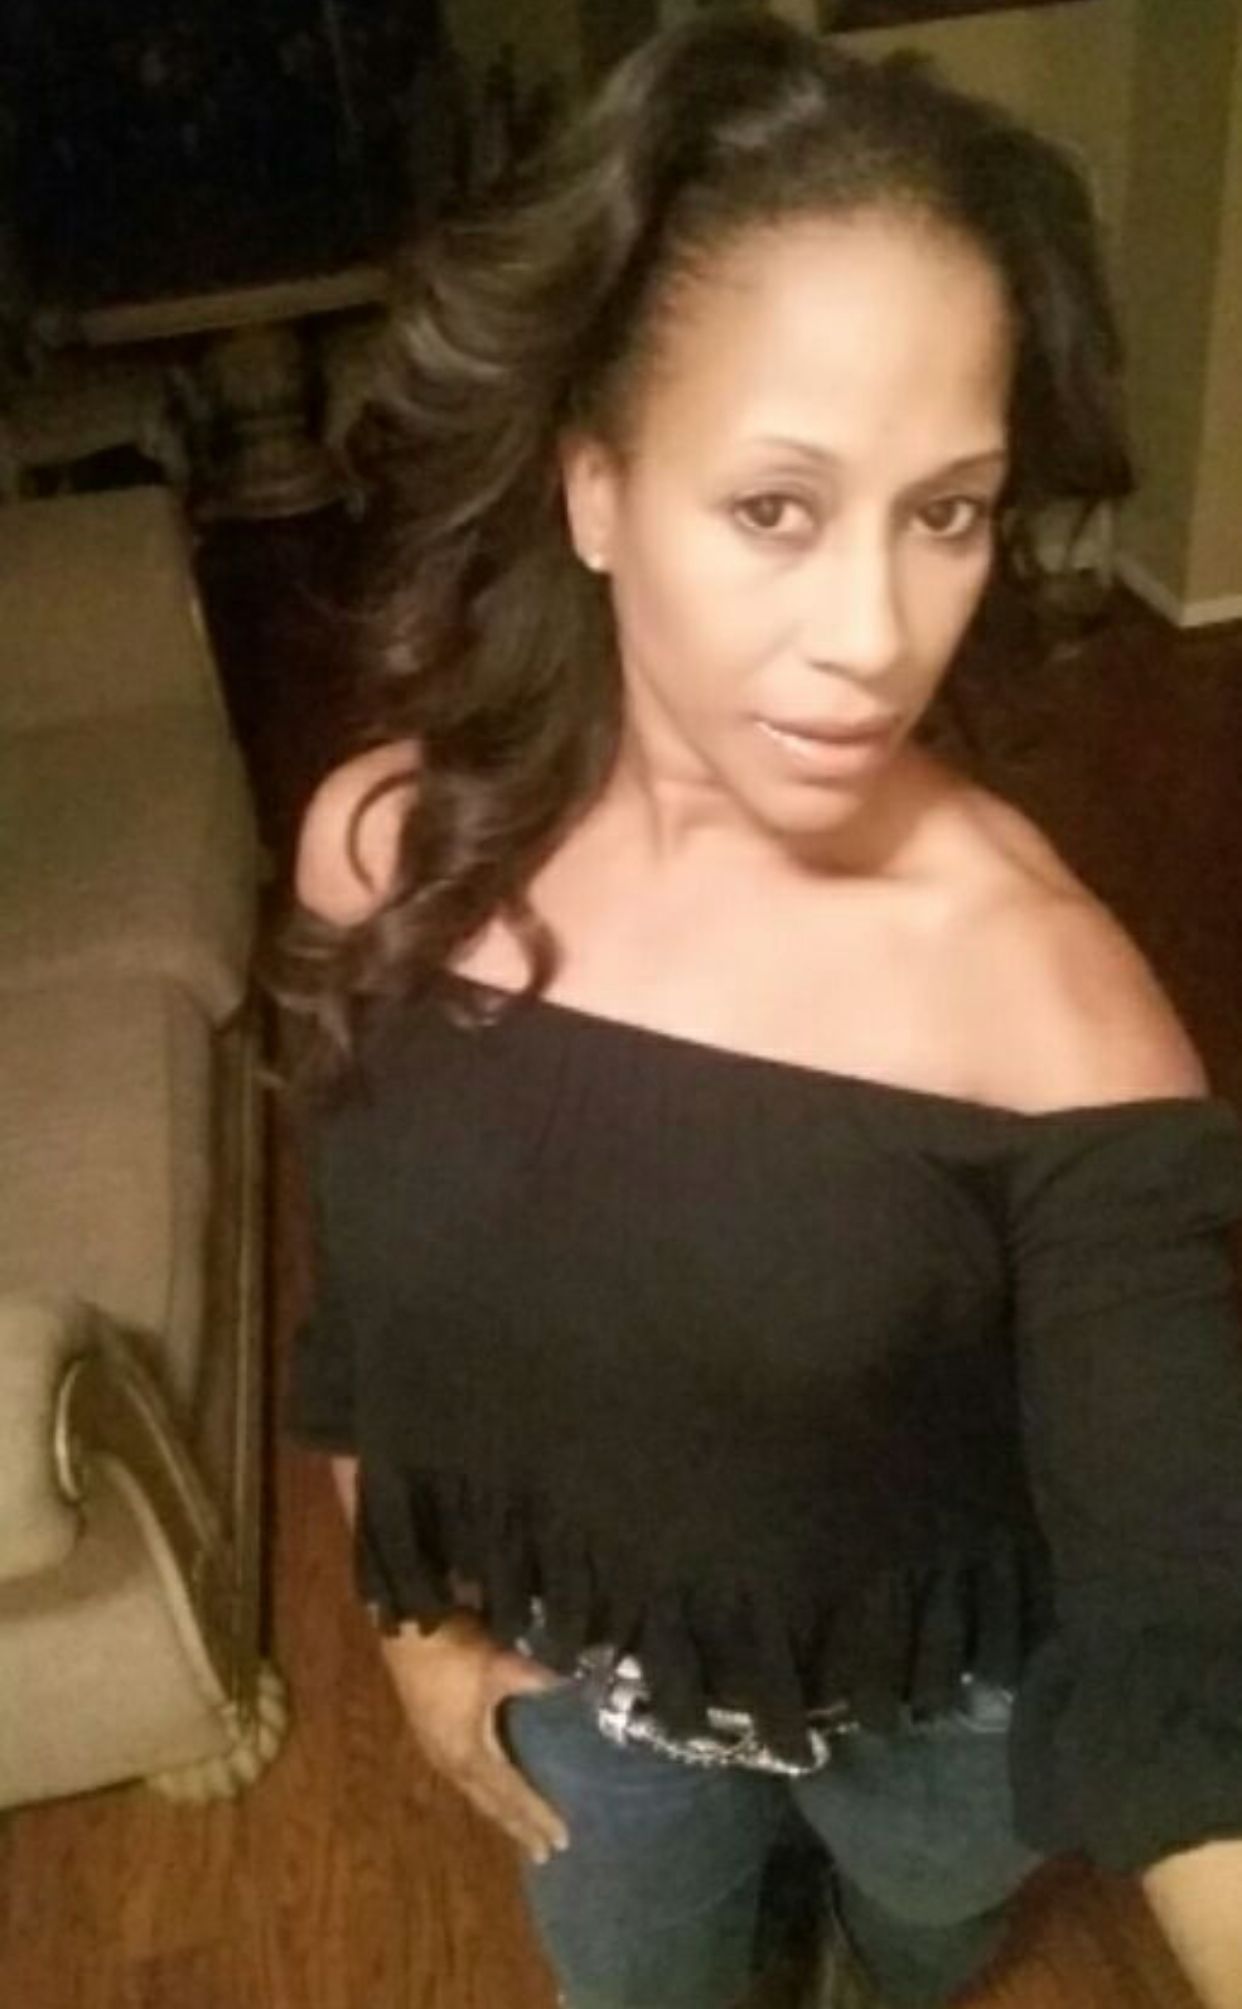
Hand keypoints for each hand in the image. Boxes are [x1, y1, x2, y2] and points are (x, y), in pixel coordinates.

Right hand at [378, 1610, 573, 1863]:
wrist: (407, 1627)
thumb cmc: (454, 1652)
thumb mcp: (501, 1666)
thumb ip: (538, 1681)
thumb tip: (577, 1688)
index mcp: (468, 1752)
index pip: (511, 1793)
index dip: (536, 1816)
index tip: (560, 1840)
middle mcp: (451, 1761)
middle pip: (491, 1803)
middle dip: (518, 1826)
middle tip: (544, 1853)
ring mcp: (436, 1749)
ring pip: (475, 1793)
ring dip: (500, 1812)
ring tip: (521, 1829)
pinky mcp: (431, 1733)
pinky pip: (465, 1777)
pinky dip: (485, 1792)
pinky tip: (491, 1788)